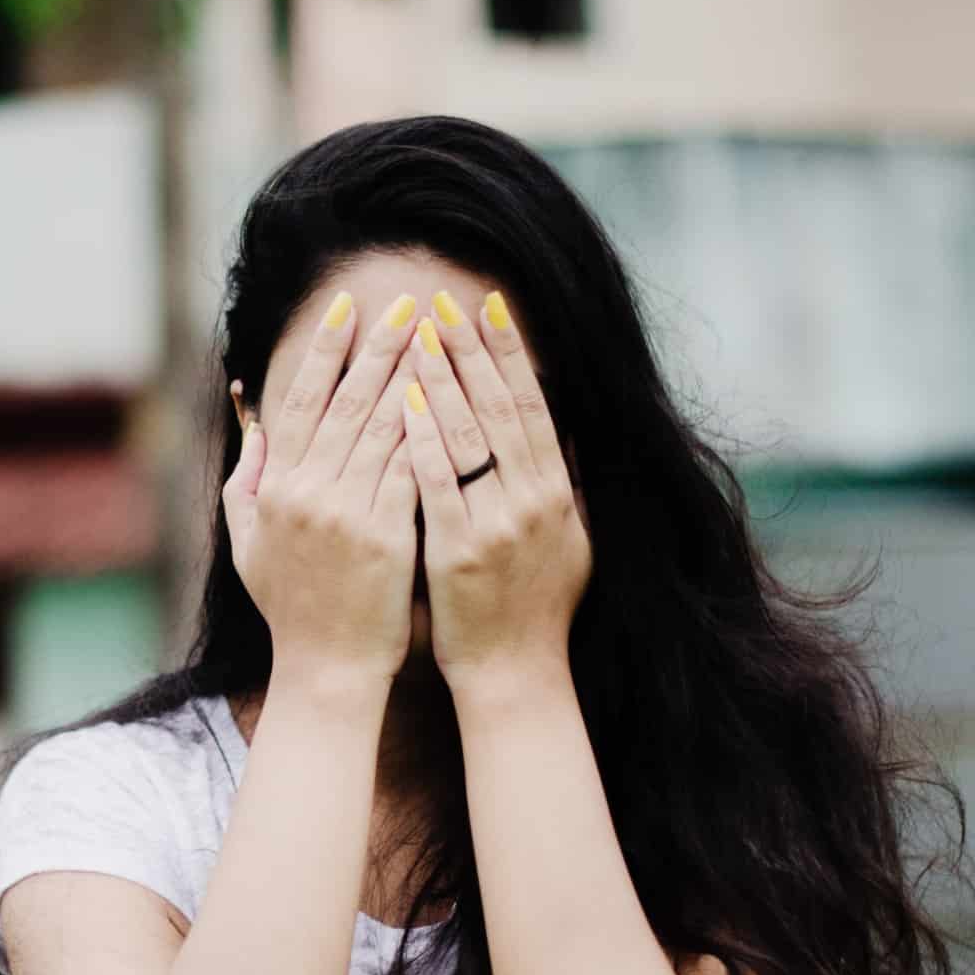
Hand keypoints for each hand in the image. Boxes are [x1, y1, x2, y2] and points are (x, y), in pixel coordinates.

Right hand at [223, 290, 422, 684]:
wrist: (326, 670)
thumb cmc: (290, 608)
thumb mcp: (249, 543)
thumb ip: (248, 482)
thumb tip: (253, 427)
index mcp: (277, 489)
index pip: (302, 402)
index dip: (325, 351)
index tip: (347, 308)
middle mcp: (309, 494)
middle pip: (348, 402)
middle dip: (379, 346)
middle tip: (407, 301)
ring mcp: (349, 514)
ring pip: (385, 426)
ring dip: (413, 374)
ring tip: (436, 334)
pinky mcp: (388, 537)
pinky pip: (413, 469)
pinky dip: (431, 429)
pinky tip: (453, 396)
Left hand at [400, 290, 591, 690]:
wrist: (516, 673)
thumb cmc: (536, 608)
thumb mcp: (570, 540)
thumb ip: (563, 481)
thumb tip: (563, 425)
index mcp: (557, 493)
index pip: (532, 406)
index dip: (510, 353)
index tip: (489, 306)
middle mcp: (534, 501)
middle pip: (500, 409)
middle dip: (470, 350)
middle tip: (443, 302)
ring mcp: (498, 525)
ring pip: (469, 436)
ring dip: (442, 380)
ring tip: (416, 334)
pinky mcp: (460, 551)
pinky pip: (437, 484)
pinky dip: (422, 439)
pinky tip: (404, 402)